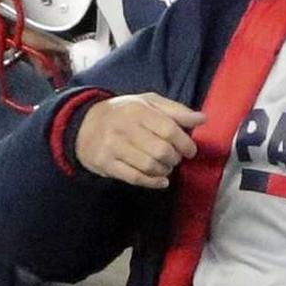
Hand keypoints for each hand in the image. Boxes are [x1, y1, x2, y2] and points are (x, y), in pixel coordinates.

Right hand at [75, 93, 205, 188]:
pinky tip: (161, 180)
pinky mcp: (106, 164)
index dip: (185, 143)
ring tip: (167, 166)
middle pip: (161, 150)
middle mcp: (124, 128)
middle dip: (175, 158)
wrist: (83, 124)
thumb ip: (176, 111)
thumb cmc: (124, 112)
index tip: (190, 150)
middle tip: (176, 158)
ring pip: (149, 166)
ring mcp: (113, 148)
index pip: (169, 129)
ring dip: (165, 170)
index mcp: (138, 110)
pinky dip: (153, 182)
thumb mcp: (148, 103)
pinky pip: (135, 178)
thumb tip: (203, 119)